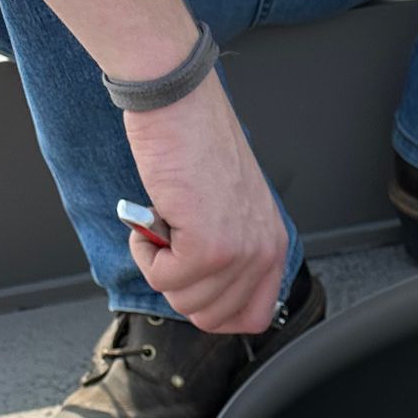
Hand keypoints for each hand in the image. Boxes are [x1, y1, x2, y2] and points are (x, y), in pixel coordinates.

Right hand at [123, 72, 288, 333]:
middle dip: (178, 288)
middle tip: (167, 246)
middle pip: (212, 317)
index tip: (190, 284)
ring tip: (160, 228)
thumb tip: (204, 288)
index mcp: (271, 244)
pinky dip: (146, 257)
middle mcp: (263, 252)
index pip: (252, 317)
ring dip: (159, 269)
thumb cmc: (194, 140)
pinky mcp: (208, 246)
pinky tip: (149, 224)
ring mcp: (239, 252)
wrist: (177, 100)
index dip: (212, 310)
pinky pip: (165, 279)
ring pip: (186, 301)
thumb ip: (228, 251)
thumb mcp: (227, 208)